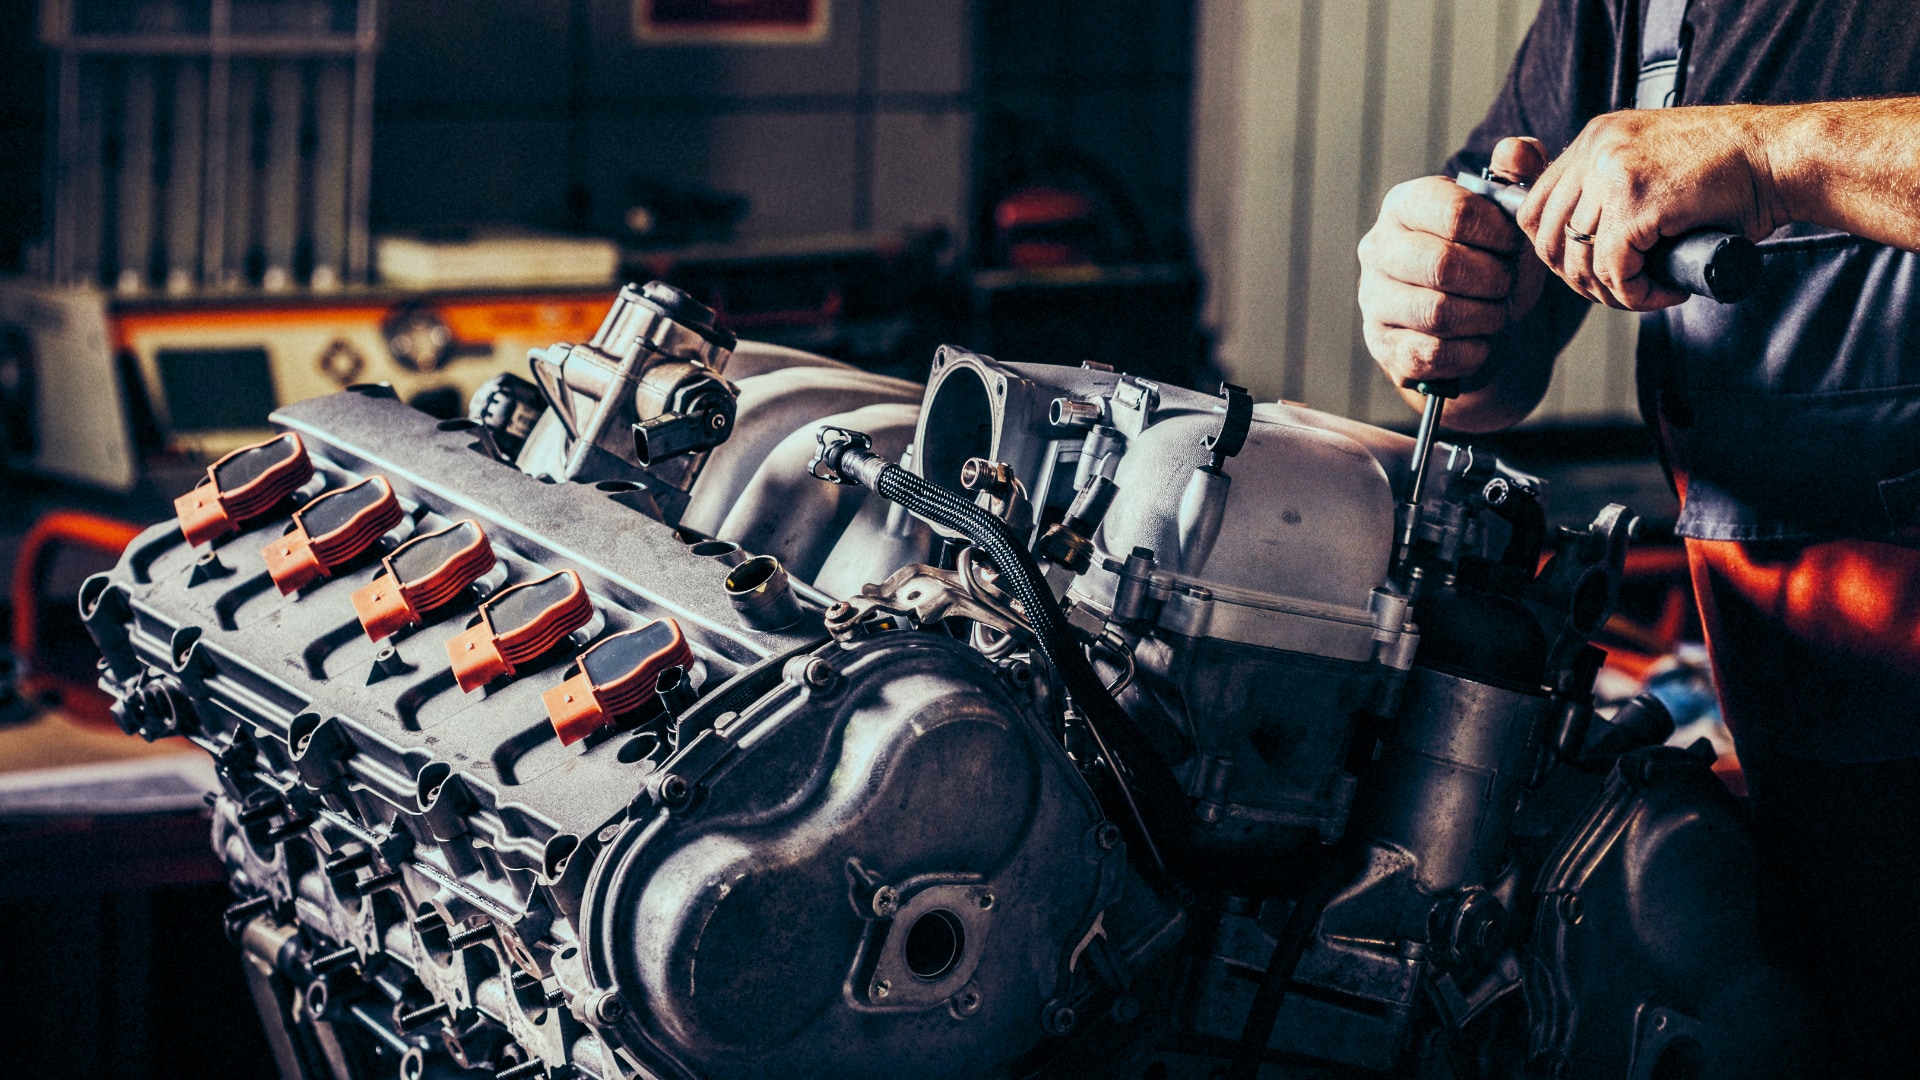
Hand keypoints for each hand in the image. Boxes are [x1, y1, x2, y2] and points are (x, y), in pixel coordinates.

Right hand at [1360, 138, 1549, 388]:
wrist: (1469, 316)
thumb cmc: (1489, 254)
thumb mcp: (1508, 211)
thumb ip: (1520, 173)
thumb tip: (1517, 151)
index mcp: (1405, 204)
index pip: (1455, 213)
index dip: (1498, 233)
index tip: (1513, 245)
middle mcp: (1378, 249)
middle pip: (1443, 265)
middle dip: (1492, 280)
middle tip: (1508, 284)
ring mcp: (1374, 300)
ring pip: (1437, 313)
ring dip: (1485, 317)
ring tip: (1498, 312)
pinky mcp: (1382, 346)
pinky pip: (1431, 354)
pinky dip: (1469, 351)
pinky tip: (1481, 341)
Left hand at [1517, 106, 1786, 309]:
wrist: (1781, 155)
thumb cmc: (1730, 170)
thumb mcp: (1654, 167)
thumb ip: (1611, 191)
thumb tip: (1576, 246)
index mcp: (1595, 138)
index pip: (1535, 208)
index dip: (1556, 251)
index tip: (1591, 270)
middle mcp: (1596, 149)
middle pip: (1548, 238)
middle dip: (1579, 278)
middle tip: (1621, 289)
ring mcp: (1612, 173)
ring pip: (1579, 259)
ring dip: (1611, 291)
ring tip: (1648, 293)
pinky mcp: (1637, 202)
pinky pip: (1614, 270)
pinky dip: (1637, 294)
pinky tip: (1668, 290)